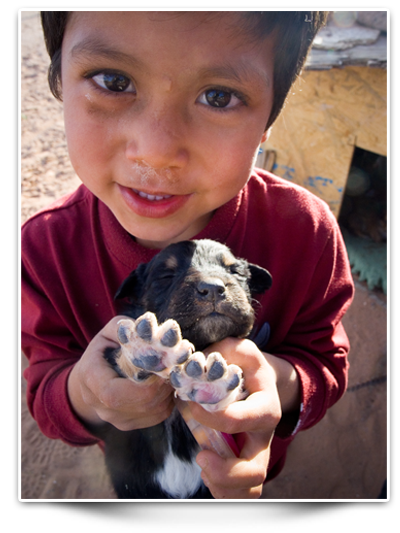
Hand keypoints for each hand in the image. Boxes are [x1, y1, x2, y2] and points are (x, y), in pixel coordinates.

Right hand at [67, 316, 174, 430]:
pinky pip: (159, 415)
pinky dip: (168, 398)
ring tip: (171, 371)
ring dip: (169, 390)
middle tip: (175, 364)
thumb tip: (148, 326)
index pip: (115, 394)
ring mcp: (117, 420)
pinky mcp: (131, 425)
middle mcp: (102, 407)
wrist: (89, 382)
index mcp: (91, 380)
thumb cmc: (102, 352)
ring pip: (155, 410)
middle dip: (164, 383)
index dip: (145, 384)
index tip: (163, 366)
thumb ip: (125, 328)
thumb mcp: (108, 333)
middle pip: (143, 403)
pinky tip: (164, 383)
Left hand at [188, 337, 296, 498]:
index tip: (191, 405)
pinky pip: (242, 493)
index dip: (213, 417)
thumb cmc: (245, 367)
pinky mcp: (246, 464)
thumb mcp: (240, 350)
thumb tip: (198, 362)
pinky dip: (222, 491)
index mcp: (265, 407)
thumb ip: (224, 350)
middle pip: (255, 470)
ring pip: (250, 488)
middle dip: (225, 471)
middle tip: (200, 457)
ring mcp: (257, 453)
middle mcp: (264, 436)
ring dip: (222, 486)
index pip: (243, 419)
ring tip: (203, 464)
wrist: (259, 382)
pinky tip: (208, 471)